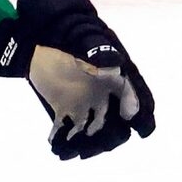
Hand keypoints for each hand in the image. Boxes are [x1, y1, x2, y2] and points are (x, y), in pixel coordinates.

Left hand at [0, 0, 155, 159]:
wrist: (38, 34)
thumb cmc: (67, 32)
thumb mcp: (85, 37)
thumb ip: (100, 51)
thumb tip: (114, 66)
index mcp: (116, 77)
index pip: (137, 99)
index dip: (142, 116)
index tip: (141, 130)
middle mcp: (105, 95)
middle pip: (116, 125)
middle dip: (109, 138)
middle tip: (94, 143)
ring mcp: (86, 104)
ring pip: (93, 132)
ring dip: (84, 144)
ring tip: (68, 150)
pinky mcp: (65, 110)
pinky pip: (67, 131)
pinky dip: (62, 141)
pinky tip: (55, 145)